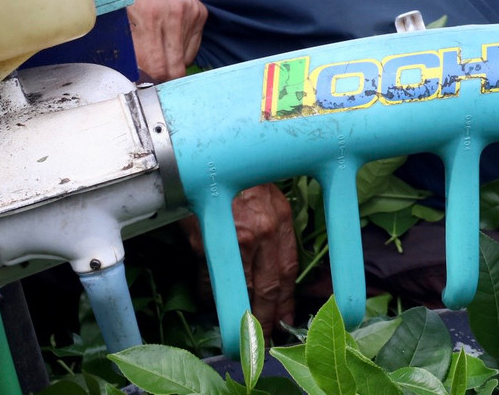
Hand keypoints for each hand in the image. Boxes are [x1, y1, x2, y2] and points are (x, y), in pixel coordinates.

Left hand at [114, 0, 207, 82]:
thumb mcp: (107, 14)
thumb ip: (119, 47)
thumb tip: (128, 79)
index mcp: (147, 15)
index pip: (155, 68)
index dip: (145, 82)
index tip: (136, 84)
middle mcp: (173, 12)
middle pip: (173, 68)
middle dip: (159, 78)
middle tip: (144, 78)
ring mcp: (188, 10)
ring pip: (184, 60)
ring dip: (169, 62)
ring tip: (152, 52)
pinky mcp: (198, 9)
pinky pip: (192, 46)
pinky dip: (179, 49)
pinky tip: (164, 39)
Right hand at [183, 184, 297, 337]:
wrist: (211, 158)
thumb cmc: (240, 178)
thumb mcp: (268, 199)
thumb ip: (272, 229)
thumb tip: (270, 264)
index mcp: (282, 221)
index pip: (290, 270)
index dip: (289, 299)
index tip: (288, 320)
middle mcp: (265, 232)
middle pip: (270, 287)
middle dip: (269, 317)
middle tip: (267, 340)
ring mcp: (237, 238)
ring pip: (243, 288)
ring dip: (243, 315)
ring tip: (244, 335)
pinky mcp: (208, 240)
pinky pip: (211, 279)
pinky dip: (210, 296)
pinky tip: (210, 306)